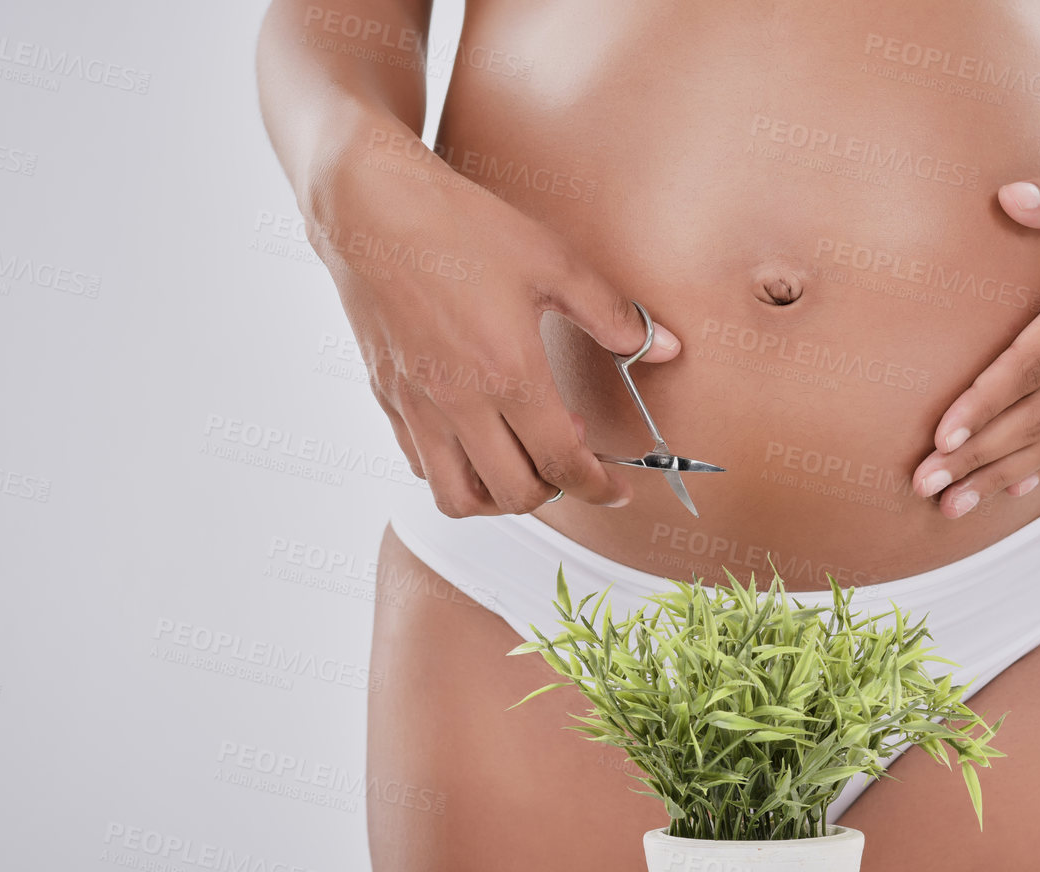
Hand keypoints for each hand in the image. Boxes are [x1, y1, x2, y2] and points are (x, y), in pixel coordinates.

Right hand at [309, 125, 681, 517]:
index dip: (598, 487)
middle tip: (573, 461)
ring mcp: (416, 405)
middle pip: (514, 495)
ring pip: (456, 496)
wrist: (371, 206)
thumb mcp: (553, 263)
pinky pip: (419, 463)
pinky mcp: (387, 396)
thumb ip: (613, 315)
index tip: (616, 489)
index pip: (561, 464)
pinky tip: (476, 436)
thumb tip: (668, 348)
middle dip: (555, 492)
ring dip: (498, 496)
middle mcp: (459, 402)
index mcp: (508, 373)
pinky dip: (454, 470)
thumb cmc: (462, 227)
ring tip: (521, 461)